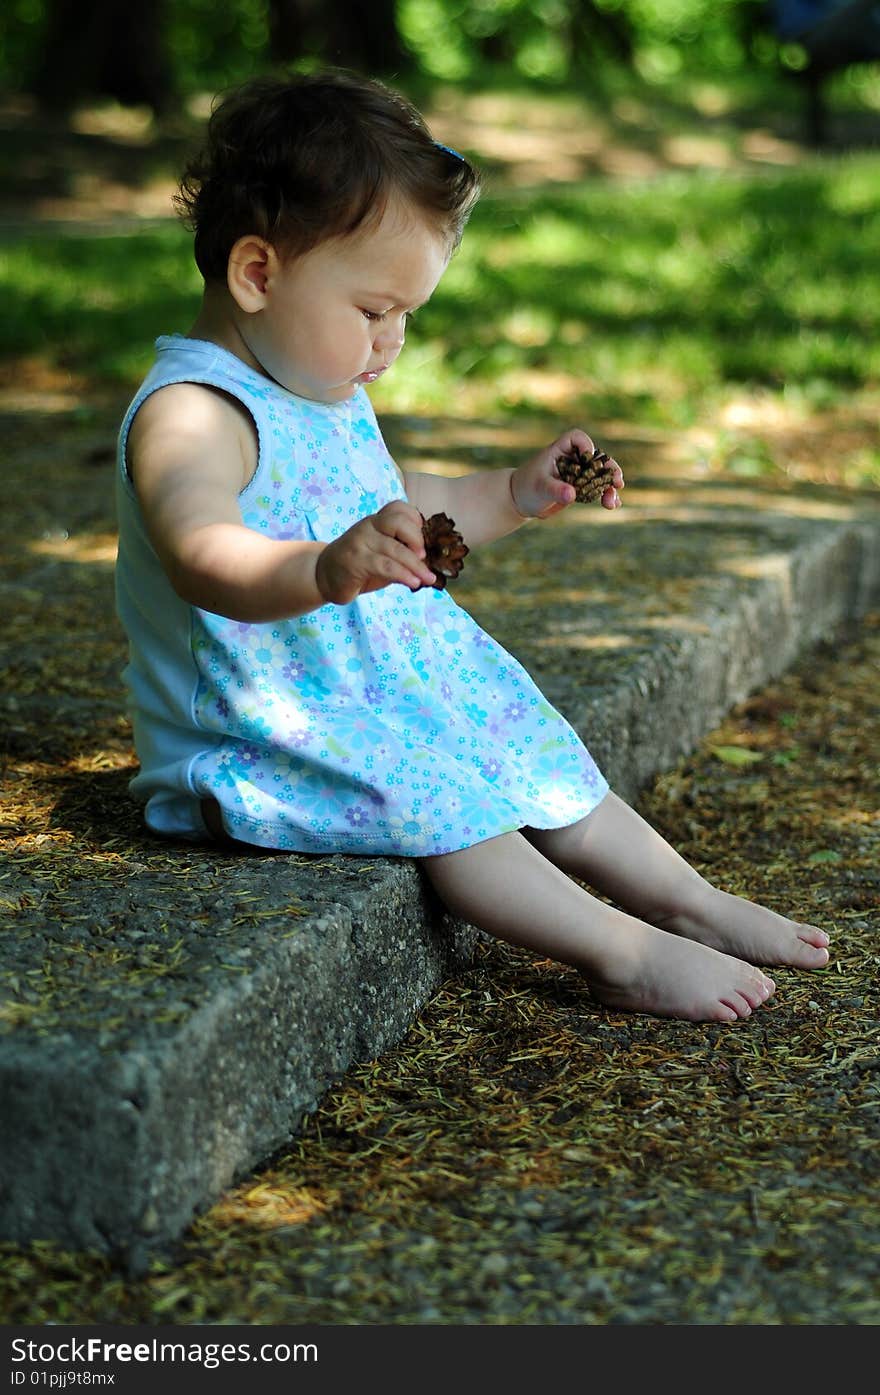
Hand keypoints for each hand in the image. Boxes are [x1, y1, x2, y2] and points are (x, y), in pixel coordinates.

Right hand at [314, 501, 435, 603]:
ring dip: (416, 566)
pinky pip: (386, 566)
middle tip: (425, 558)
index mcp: (375, 521)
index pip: (398, 508)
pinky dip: (404, 575)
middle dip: (417, 539)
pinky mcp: (356, 561)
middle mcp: (368, 526)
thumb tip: (428, 565)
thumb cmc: (357, 566)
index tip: (423, 540)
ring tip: (427, 578)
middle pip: (398, 521)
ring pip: (395, 549)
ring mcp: (360, 542)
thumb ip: (401, 554)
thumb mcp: (382, 555)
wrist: (324, 576)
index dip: (416, 520)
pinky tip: (413, 583)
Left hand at [510, 428, 623, 517]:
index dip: (586, 445)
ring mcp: (577, 473)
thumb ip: (555, 490)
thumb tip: (572, 495)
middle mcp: (571, 459)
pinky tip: (613, 505)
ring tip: (611, 503)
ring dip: (609, 487)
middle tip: (617, 483)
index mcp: (559, 450)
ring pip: (600, 475)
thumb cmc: (526, 488)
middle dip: (608, 470)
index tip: (588, 459)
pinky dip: (605, 495)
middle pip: (596, 458)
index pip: (576, 438)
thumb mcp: (539, 488)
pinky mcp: (580, 487)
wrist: (520, 502)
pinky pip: (597, 488)